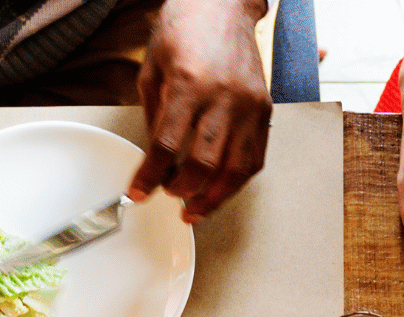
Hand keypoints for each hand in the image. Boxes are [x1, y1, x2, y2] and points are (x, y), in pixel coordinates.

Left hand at [129, 0, 271, 222]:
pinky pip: (255, 157)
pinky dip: (238, 180)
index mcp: (190, 84)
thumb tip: (157, 154)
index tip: (139, 192)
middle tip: (169, 196)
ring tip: (195, 209)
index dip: (150, 176)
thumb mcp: (154, 66)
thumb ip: (155, 112)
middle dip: (183, 190)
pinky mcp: (264, 108)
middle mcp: (224, 97)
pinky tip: (222, 189)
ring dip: (214, 197)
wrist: (222, 4)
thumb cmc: (185, 28)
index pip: (168, 145)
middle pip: (204, 163)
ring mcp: (249, 104)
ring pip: (236, 169)